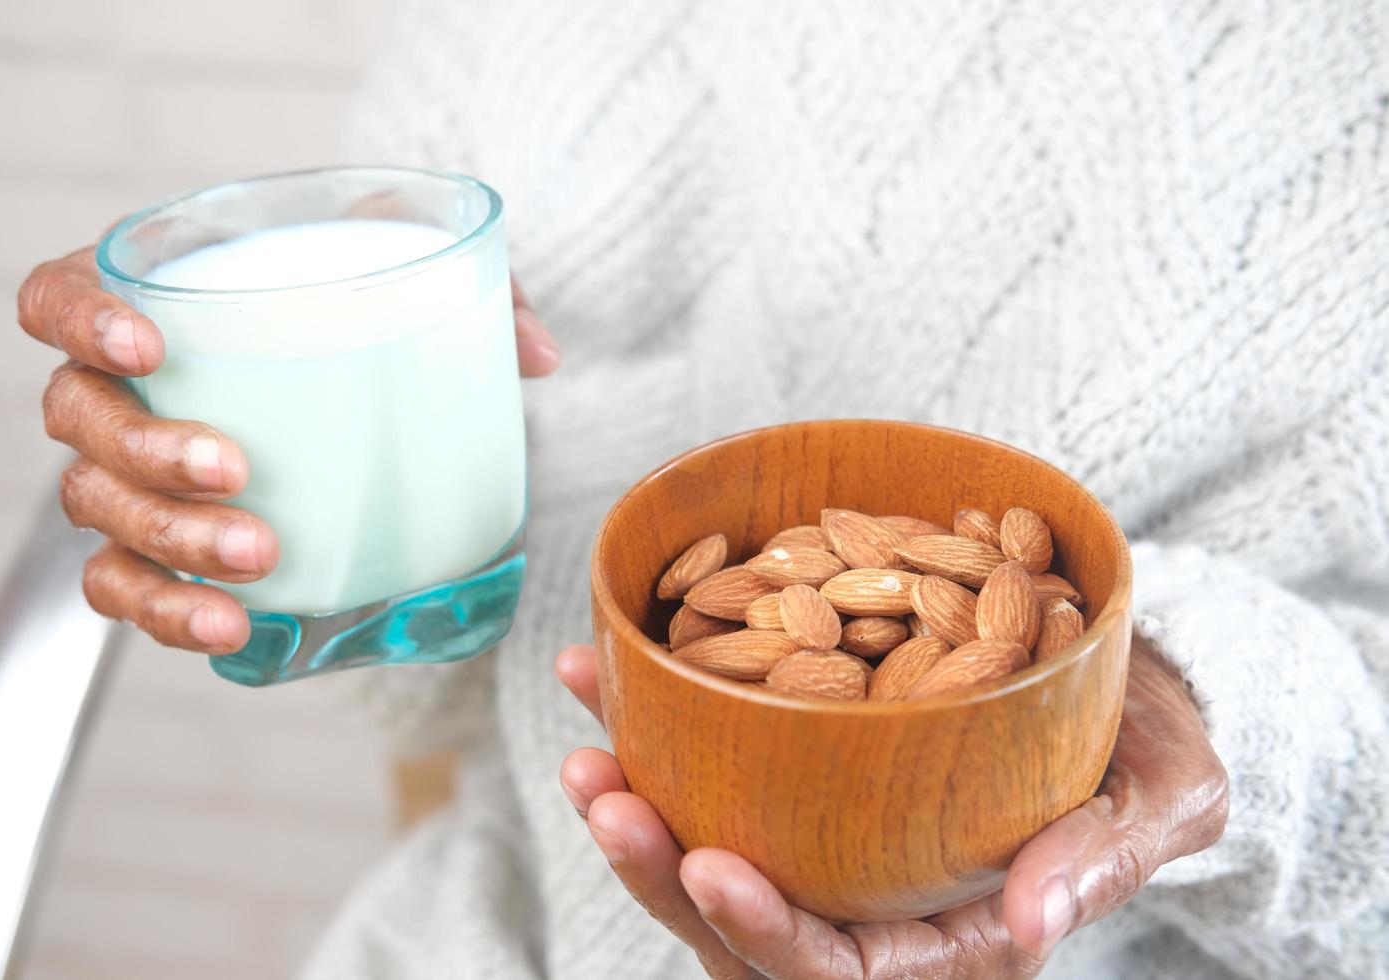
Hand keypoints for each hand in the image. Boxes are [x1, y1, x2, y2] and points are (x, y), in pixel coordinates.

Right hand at [19, 242, 558, 653]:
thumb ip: (475, 297)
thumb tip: (536, 355)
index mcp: (151, 304)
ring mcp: (128, 476)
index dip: (77, 318)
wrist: (358, 404)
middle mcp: (117, 390)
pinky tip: (232, 626)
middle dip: (146, 451)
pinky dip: (168, 611)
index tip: (147, 344)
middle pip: (78, 418)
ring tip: (259, 559)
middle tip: (235, 472)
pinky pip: (126, 589)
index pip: (55, 297)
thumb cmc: (360, 328)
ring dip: (168, 540)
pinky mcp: (158, 550)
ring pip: (97, 510)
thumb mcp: (415, 288)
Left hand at [555, 637, 1227, 977]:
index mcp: (953, 941)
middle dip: (664, 873)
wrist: (1124, 690)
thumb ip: (1103, 859)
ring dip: (637, 804)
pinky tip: (601, 673)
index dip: (768, 934)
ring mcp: (833, 848)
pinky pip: (715, 780)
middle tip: (604, 793)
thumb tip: (1039, 920)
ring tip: (586, 737)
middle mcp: (875, 906)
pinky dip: (654, 734)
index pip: (843, 971)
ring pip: (710, 857)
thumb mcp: (1161, 798)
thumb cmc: (1154, 752)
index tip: (710, 867)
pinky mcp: (805, 784)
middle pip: (745, 926)